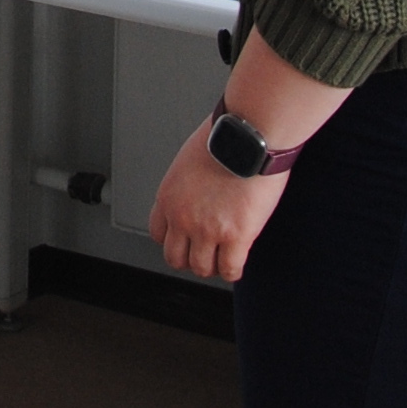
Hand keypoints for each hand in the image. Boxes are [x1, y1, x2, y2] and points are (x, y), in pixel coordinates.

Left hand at [146, 34, 349, 284]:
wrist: (248, 136)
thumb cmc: (226, 137)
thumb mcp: (190, 160)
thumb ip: (189, 184)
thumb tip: (199, 192)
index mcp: (169, 196)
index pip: (158, 234)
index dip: (174, 240)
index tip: (185, 240)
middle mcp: (183, 216)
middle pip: (175, 258)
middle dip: (190, 259)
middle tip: (204, 254)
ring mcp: (207, 229)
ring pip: (201, 268)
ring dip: (212, 266)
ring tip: (222, 260)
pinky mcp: (236, 236)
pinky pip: (229, 269)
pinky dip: (233, 271)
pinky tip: (237, 264)